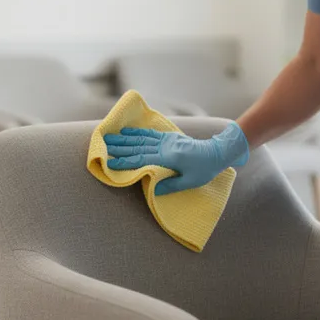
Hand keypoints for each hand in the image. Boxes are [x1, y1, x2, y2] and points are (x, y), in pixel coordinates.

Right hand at [105, 122, 249, 194]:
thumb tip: (151, 187)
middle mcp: (165, 146)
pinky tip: (127, 131)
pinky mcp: (169, 137)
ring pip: (141, 139)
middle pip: (137, 147)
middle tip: (102, 147)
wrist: (217, 152)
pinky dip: (137, 132)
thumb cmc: (204, 170)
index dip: (124, 161)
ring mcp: (167, 140)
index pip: (141, 159)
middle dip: (119, 147)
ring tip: (108, 138)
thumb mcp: (189, 182)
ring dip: (124, 138)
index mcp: (169, 158)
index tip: (109, 162)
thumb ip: (170, 185)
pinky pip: (150, 133)